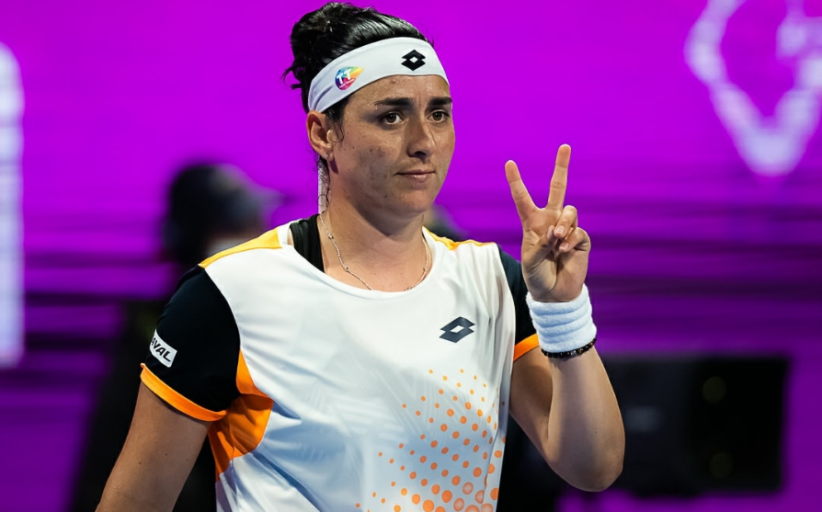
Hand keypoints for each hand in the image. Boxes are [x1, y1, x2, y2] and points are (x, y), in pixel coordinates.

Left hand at [505, 144, 589, 301]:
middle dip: (562, 167)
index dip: (516, 181)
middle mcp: (551, 220)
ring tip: (557, 240)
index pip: (523, 198)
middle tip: (565, 146)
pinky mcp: (581, 239)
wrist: (554, 293)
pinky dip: (570, 240)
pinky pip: (578, 231)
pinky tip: (564, 251)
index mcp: (532, 223)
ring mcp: (567, 228)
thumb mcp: (530, 261)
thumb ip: (541, 243)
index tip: (509, 163)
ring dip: (563, 224)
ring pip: (569, 211)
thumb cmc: (537, 275)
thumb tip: (557, 230)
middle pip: (558, 188)